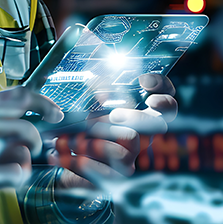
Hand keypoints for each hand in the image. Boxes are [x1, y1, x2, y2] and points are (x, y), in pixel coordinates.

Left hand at [52, 73, 176, 190]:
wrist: (63, 159)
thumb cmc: (79, 122)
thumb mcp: (85, 96)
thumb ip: (91, 77)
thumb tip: (86, 45)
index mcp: (139, 115)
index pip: (166, 102)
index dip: (162, 90)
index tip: (144, 81)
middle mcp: (141, 137)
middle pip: (158, 125)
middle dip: (139, 119)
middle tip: (116, 115)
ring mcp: (130, 158)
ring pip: (125, 149)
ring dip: (94, 140)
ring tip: (67, 138)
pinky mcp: (113, 178)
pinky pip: (102, 172)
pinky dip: (76, 161)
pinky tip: (57, 154)